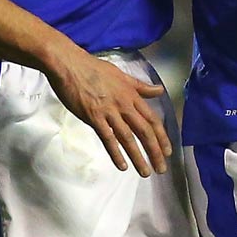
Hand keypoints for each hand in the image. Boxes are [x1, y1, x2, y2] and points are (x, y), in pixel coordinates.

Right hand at [42, 45, 171, 175]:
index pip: (152, 120)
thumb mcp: (122, 75)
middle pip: (144, 132)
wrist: (69, 64)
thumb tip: (159, 90)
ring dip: (138, 157)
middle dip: (155, 152)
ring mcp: (109, 111)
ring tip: (145, 172)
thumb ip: (141, 87)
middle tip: (161, 169)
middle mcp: (124, 105)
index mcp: (132, 95)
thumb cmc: (93, 68)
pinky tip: (122, 166)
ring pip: (128, 138)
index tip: (168, 151)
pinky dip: (115, 153)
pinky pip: (107, 138)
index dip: (162, 137)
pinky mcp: (93, 117)